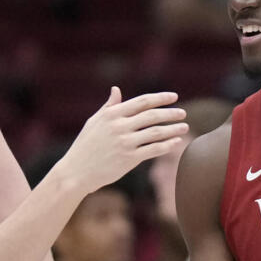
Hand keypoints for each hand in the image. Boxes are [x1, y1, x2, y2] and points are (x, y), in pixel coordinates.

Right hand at [54, 88, 185, 195]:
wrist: (76, 171)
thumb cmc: (85, 145)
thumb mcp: (94, 122)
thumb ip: (109, 106)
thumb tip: (116, 89)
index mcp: (112, 114)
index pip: (142, 102)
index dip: (160, 98)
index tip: (174, 97)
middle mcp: (119, 126)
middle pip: (152, 116)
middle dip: (171, 113)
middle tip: (183, 113)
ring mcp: (125, 143)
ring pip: (156, 132)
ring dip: (173, 129)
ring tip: (184, 127)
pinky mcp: (129, 159)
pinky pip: (153, 150)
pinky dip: (167, 145)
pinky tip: (176, 142)